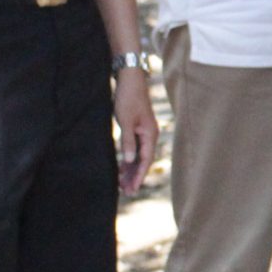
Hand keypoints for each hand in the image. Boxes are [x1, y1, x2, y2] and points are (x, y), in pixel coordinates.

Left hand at [113, 69, 157, 194]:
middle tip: (126, 192)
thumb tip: (130, 161)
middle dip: (135, 177)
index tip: (133, 189)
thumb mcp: (126, 120)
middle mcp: (149, 134)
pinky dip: (128, 159)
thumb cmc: (128, 97)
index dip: (139, 176)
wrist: (129, 78)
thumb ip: (128, 141)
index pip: (145, 160)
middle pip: (143, 161)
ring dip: (131, 170)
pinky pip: (134, 148)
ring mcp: (143, 131)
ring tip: (122, 184)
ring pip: (138, 156)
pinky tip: (121, 167)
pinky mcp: (136, 128)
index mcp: (150, 133)